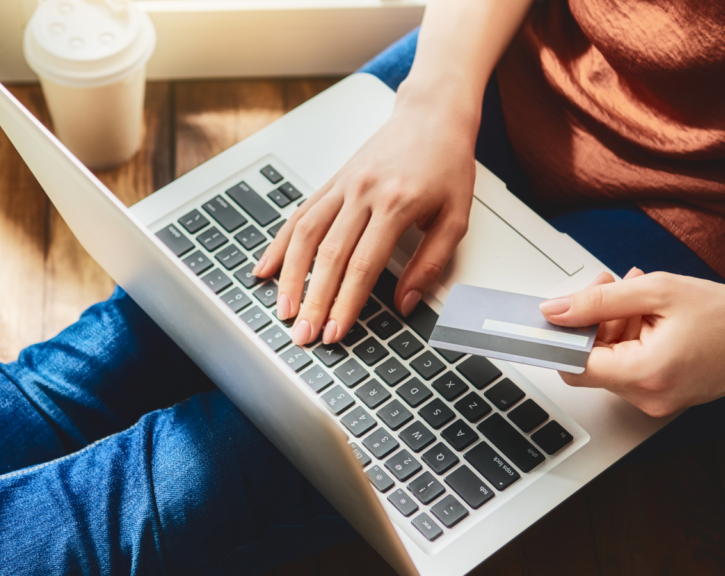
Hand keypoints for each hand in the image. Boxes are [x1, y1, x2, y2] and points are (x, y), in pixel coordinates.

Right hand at [253, 93, 477, 345]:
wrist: (431, 113)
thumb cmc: (447, 163)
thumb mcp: (457, 217)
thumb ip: (431, 263)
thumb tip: (406, 302)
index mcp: (396, 203)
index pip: (364, 265)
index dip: (346, 303)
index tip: (336, 331)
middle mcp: (363, 193)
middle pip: (329, 256)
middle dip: (314, 301)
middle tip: (304, 334)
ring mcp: (342, 185)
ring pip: (306, 236)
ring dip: (291, 277)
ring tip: (284, 309)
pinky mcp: (331, 181)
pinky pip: (299, 215)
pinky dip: (281, 244)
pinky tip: (267, 268)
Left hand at [540, 270, 724, 416]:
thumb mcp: (655, 291)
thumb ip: (598, 300)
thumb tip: (555, 310)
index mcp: (643, 375)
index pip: (574, 365)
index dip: (560, 337)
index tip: (551, 317)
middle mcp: (646, 397)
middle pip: (591, 361)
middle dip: (593, 320)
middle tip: (611, 287)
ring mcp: (655, 401)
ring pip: (610, 361)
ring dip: (613, 325)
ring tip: (638, 296)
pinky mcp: (663, 396)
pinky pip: (630, 367)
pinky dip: (631, 339)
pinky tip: (649, 315)